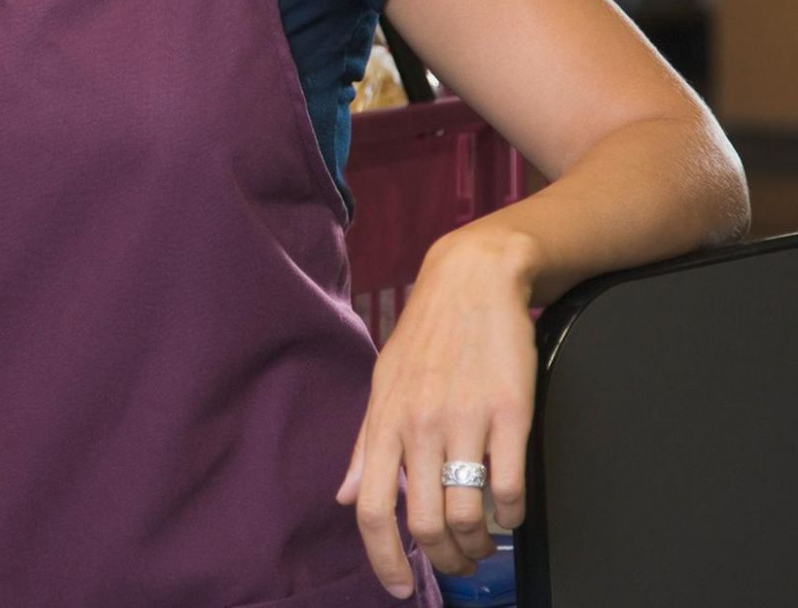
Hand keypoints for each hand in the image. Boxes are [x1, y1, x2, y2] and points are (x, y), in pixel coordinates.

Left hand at [333, 226, 538, 598]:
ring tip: (485, 541)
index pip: (373, 510)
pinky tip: (510, 510)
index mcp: (386, 421)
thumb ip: (367, 445)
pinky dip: (511, 515)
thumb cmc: (427, 336)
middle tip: (459, 562)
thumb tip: (346, 497)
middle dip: (444, 560)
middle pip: (424, 525)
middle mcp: (420, 425)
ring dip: (479, 545)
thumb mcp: (384, 383)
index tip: (400, 589)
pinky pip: (509, 488)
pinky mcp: (511, 413)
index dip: (384, 561)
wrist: (472, 280)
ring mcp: (466, 420)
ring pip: (468, 516)